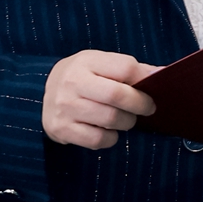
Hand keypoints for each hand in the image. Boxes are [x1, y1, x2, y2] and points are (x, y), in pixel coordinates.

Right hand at [43, 50, 159, 148]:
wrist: (42, 95)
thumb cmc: (82, 79)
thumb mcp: (99, 65)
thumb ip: (128, 69)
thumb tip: (160, 75)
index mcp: (86, 61)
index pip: (125, 67)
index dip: (145, 79)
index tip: (153, 87)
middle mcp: (72, 82)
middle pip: (118, 95)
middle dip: (140, 104)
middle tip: (148, 108)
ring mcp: (65, 107)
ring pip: (111, 119)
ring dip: (127, 122)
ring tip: (126, 119)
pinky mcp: (61, 129)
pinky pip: (98, 139)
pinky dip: (111, 138)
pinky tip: (108, 130)